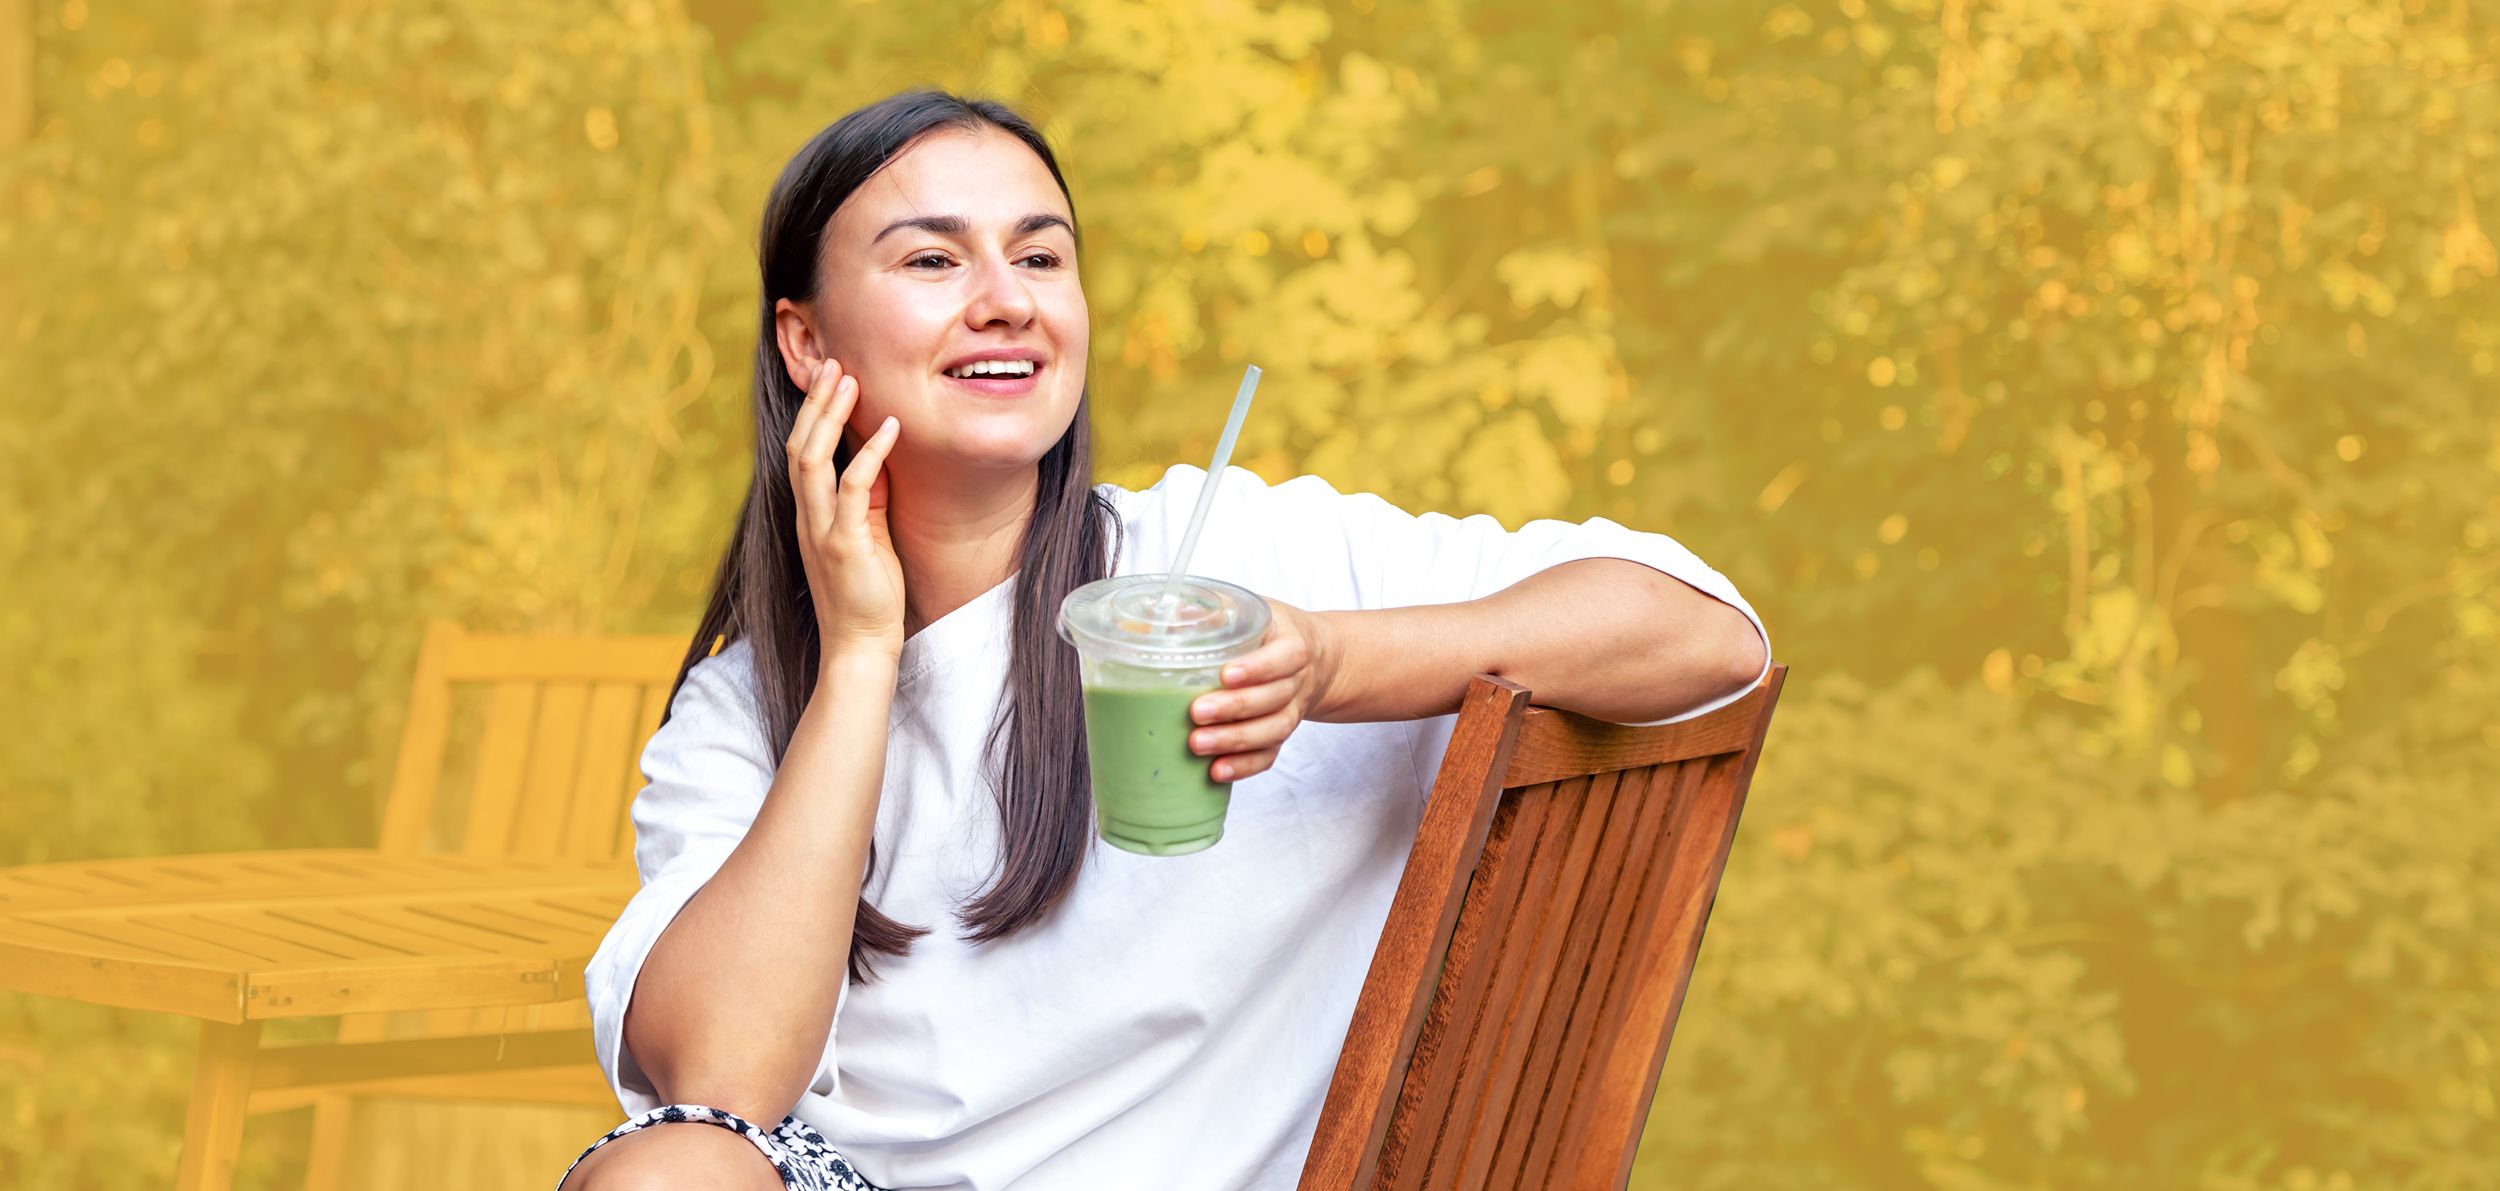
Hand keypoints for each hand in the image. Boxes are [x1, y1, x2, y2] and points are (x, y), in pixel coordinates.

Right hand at [787, 355, 905, 660]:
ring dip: (831, 417)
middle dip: (815, 402)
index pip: (801, 451)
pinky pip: (854, 489)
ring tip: (850, 380)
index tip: (828, 376)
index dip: (812, 412)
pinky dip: (871, 455)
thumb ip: (866, 496)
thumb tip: (876, 456)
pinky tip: (891, 427)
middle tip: (833, 362)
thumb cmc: (868, 593)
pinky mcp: (844, 545)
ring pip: (813, 460)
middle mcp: (808, 517)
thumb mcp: (866, 533)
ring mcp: (822, 530)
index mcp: (810, 514)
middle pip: (799, 446)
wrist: (860, 646)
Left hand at [1186, 599, 1339, 783]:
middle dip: (1235, 708)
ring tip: (1198, 745)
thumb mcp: (1253, 610)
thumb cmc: (1273, 631)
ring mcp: (1292, 710)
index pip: (1286, 657)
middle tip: (1197, 712)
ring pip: (1273, 731)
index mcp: (1293, 644)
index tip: (1226, 674)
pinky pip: (1269, 755)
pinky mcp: (1281, 734)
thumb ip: (1218, 610)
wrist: (1317, 658)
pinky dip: (1245, 766)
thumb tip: (1167, 611)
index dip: (1259, 668)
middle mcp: (1298, 680)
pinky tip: (1217, 771)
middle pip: (1274, 698)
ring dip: (1236, 741)